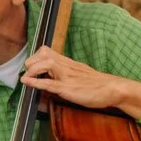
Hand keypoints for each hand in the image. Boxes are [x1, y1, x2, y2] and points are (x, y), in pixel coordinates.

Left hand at [20, 45, 140, 112]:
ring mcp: (67, 77)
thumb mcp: (79, 74)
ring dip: (32, 70)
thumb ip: (65, 73)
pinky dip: (35, 82)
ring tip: (27, 78)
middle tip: (28, 72)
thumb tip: (51, 77)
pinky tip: (26, 82)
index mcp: (68, 63)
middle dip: (31, 62)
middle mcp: (66, 66)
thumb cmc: (97, 84)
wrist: (114, 89)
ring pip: (46, 64)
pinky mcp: (69, 88)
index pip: (46, 51)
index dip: (35, 57)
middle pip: (43, 54)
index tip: (30, 67)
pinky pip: (50, 83)